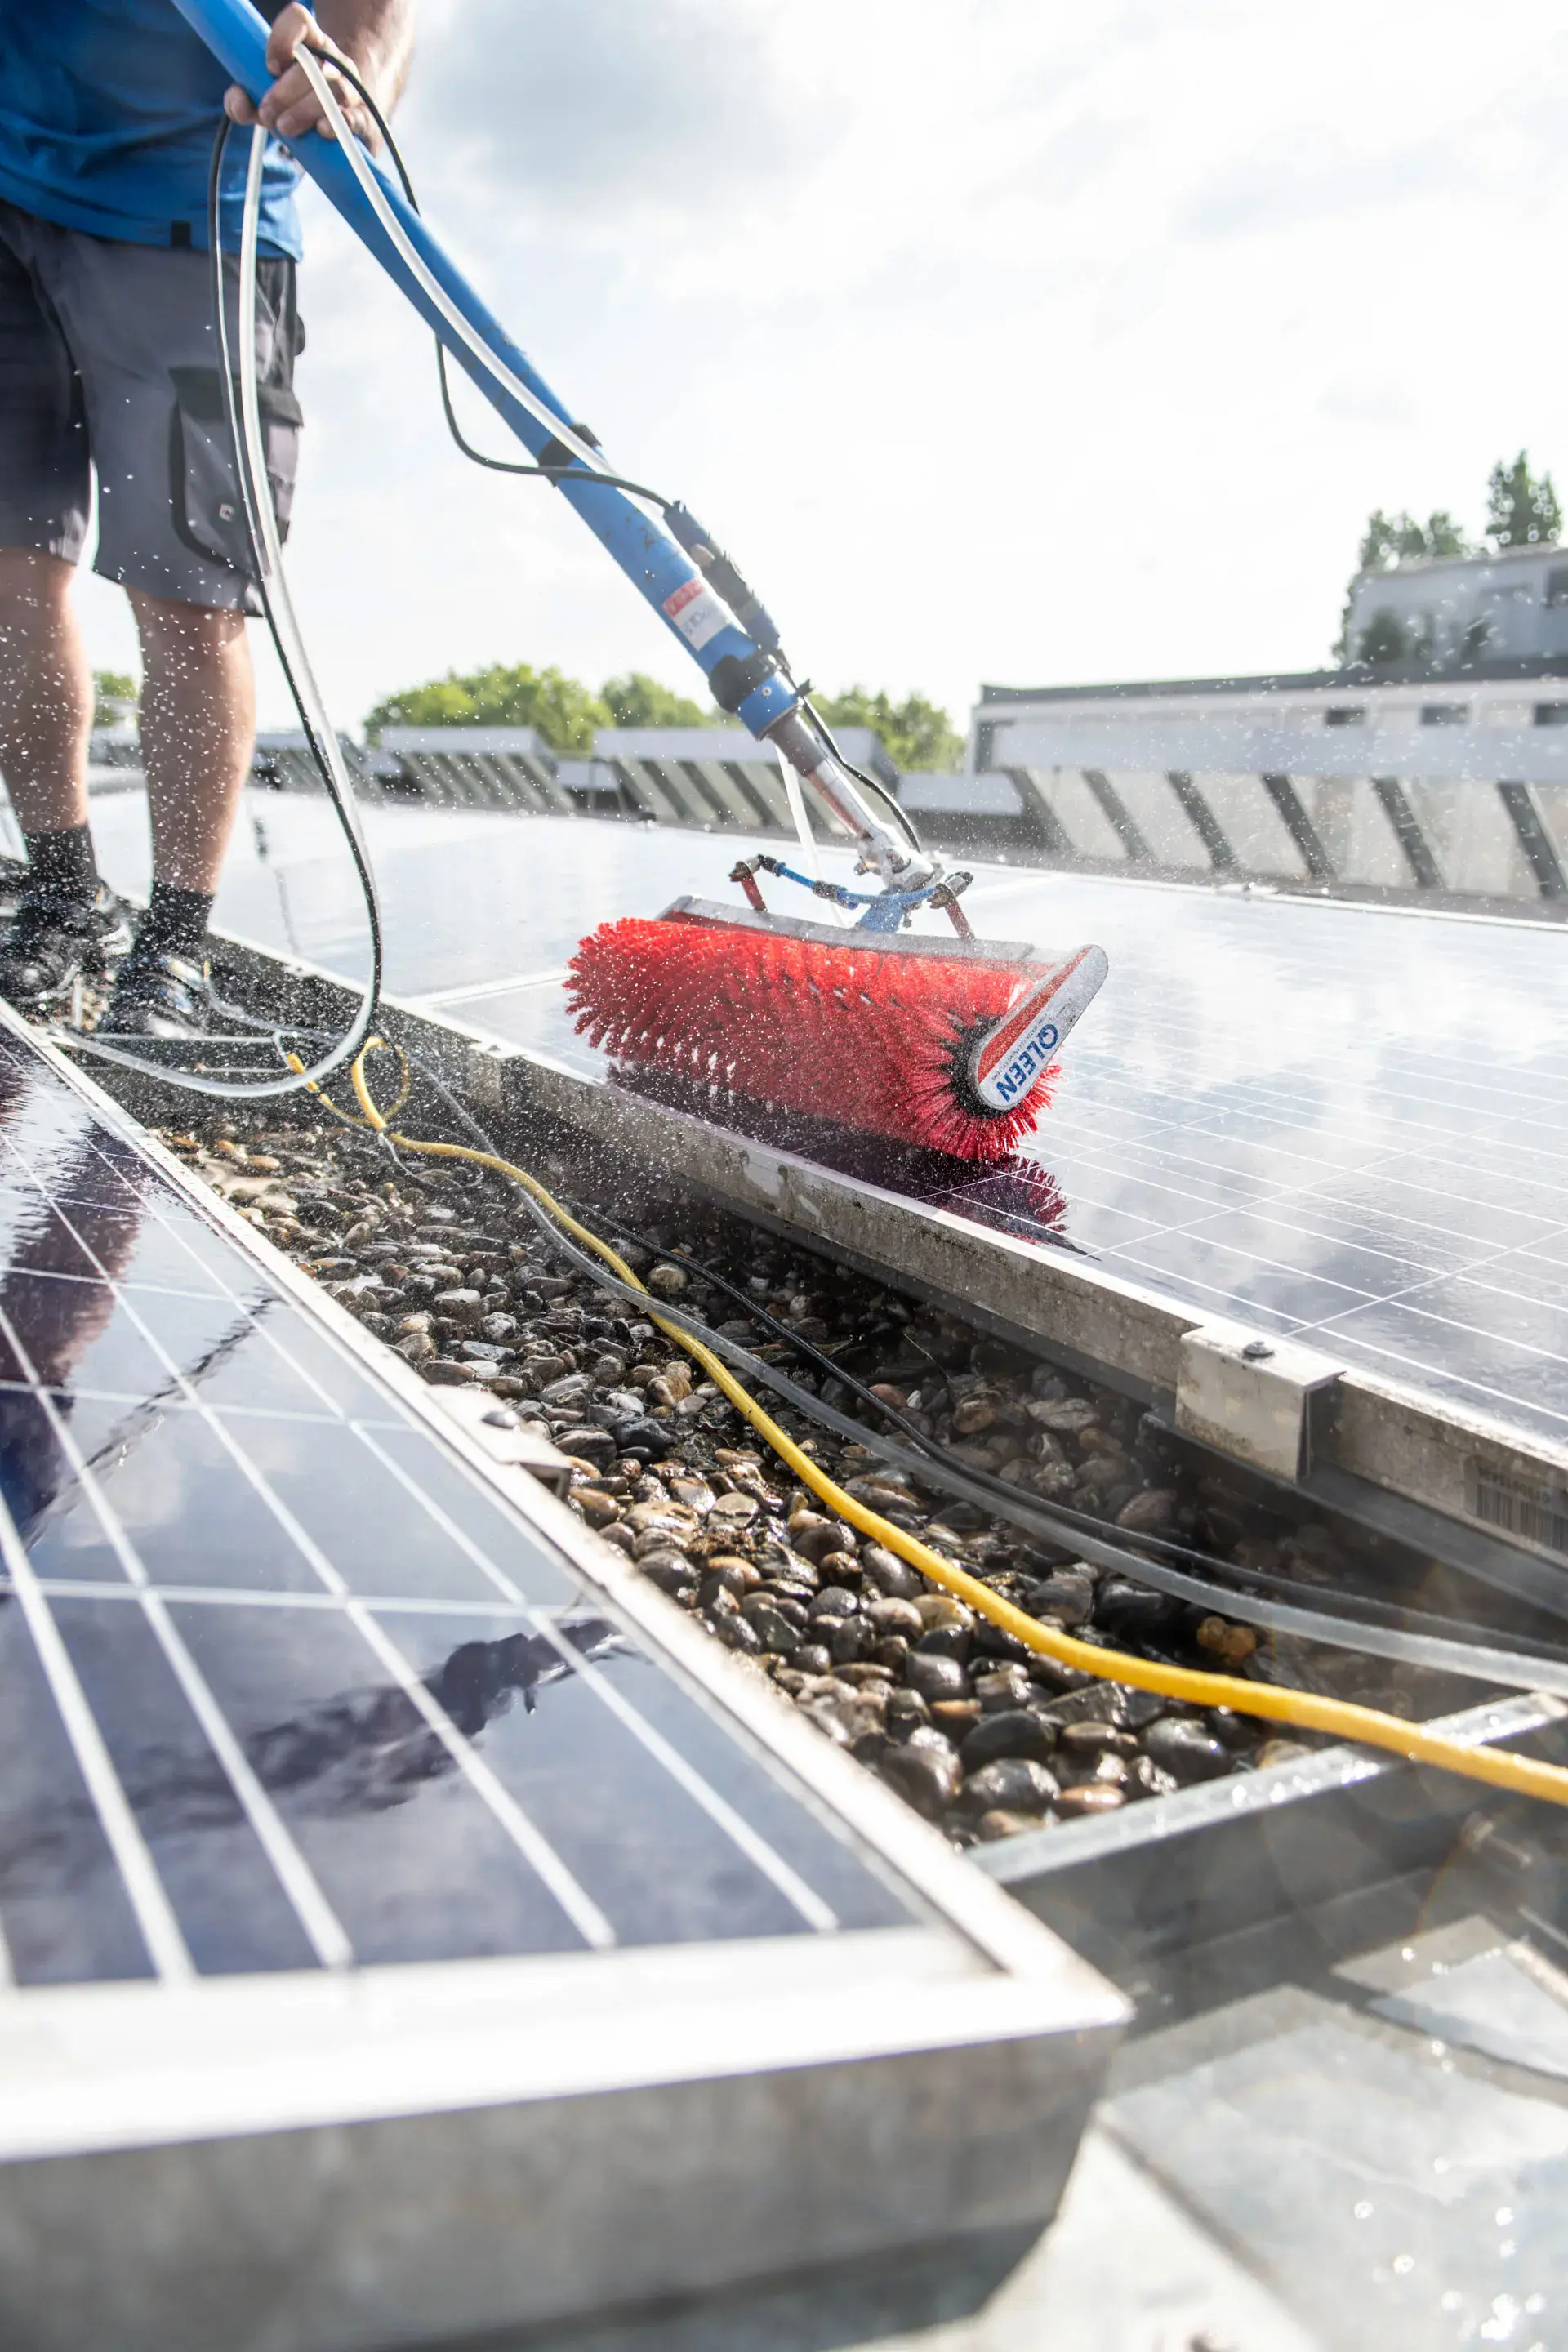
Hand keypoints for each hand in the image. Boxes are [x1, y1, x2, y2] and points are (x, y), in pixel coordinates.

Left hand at [224, 4, 381, 150]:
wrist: (344, 121)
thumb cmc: (298, 104)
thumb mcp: (268, 96)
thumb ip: (246, 97)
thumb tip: (238, 103)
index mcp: (310, 44)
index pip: (299, 20)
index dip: (282, 39)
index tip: (269, 67)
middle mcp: (333, 61)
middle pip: (313, 64)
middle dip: (286, 91)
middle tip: (268, 112)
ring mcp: (352, 89)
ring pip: (334, 90)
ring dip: (305, 109)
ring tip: (286, 128)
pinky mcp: (365, 120)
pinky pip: (358, 118)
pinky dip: (340, 123)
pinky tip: (323, 130)